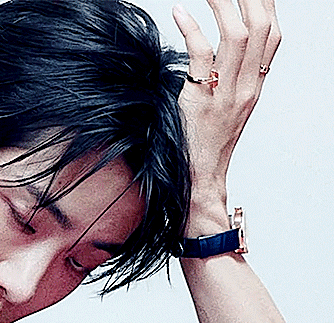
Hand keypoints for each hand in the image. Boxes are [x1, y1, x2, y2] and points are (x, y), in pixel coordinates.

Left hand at [173, 0, 280, 216]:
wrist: (197, 176)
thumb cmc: (204, 139)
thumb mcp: (227, 104)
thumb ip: (230, 74)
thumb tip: (221, 44)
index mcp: (255, 85)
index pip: (273, 34)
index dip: (266, 4)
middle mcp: (246, 87)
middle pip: (261, 28)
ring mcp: (225, 95)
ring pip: (237, 36)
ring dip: (222, 4)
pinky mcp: (200, 101)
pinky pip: (200, 56)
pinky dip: (191, 29)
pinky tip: (179, 12)